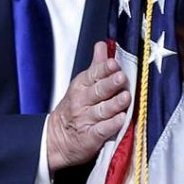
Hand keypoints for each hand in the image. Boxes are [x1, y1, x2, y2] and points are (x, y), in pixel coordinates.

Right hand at [47, 41, 129, 171]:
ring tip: (126, 98)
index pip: (93, 75)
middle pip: (98, 91)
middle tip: (121, 78)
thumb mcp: (81, 85)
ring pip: (101, 110)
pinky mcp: (90, 137)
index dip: (104, 69)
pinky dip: (111, 125)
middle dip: (110, 84)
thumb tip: (102, 45)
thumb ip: (95, 66)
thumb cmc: (75, 108)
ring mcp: (86, 120)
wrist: (57, 139)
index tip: (114, 64)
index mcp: (81, 87)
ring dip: (114, 104)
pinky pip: (101, 130)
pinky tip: (121, 120)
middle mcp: (82, 102)